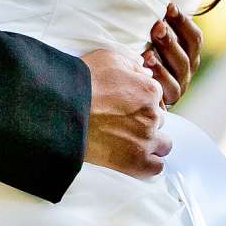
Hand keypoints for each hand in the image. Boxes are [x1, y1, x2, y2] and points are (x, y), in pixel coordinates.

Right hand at [80, 48, 168, 178]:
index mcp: (148, 90)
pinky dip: (149, 164)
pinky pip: (156, 167)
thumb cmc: (80, 82)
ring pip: (163, 144)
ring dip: (151, 143)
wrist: (62, 109)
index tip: (125, 106)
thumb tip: (145, 72)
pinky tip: (136, 160)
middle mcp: (152, 115)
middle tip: (123, 123)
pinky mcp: (136, 161)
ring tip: (130, 143)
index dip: (140, 102)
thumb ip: (131, 64)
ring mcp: (145, 139)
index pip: (155, 98)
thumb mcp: (107, 58)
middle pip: (158, 120)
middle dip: (145, 121)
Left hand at [143, 3, 202, 105]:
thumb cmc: (137, 52)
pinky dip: (156, 77)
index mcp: (189, 54)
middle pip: (187, 55)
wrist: (123, 90)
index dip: (183, 21)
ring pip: (179, 72)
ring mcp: (177, 87)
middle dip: (171, 39)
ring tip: (148, 50)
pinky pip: (166, 90)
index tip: (168, 6)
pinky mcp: (166, 102)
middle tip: (156, 25)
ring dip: (164, 58)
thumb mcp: (148, 39)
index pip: (194, 38)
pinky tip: (143, 67)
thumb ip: (158, 24)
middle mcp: (186, 71)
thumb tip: (160, 0)